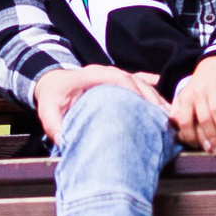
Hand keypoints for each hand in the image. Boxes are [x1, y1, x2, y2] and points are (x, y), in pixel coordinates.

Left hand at [34, 64, 167, 144]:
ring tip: (168, 116)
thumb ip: (55, 126)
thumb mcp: (47, 111)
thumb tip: (65, 142)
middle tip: (163, 117)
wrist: (52, 83)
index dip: (134, 90)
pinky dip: (153, 88)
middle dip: (151, 97)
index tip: (146, 107)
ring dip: (155, 97)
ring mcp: (114, 76)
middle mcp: (106, 73)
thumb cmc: (52, 97)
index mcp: (91, 76)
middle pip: (134, 81)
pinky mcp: (119, 82)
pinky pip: (140, 81)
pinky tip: (165, 100)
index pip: (118, 79)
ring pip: (140, 82)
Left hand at [169, 54, 215, 153]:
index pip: (185, 122)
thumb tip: (180, 136)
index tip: (202, 149)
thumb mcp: (186, 97)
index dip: (193, 138)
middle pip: (202, 121)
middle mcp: (196, 94)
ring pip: (215, 114)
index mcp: (184, 99)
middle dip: (211, 139)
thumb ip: (180, 114)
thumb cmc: (199, 87)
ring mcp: (211, 90)